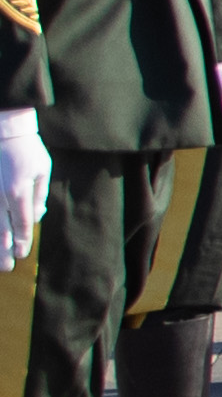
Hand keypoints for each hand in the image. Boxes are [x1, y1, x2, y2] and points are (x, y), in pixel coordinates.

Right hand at [0, 107, 45, 270]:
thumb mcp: (42, 170)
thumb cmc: (26, 149)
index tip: (22, 254)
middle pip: (0, 230)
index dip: (22, 241)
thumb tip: (36, 216)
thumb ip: (38, 196)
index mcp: (18, 193)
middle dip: (3, 250)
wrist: (3, 130)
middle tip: (6, 267)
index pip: (21, 224)